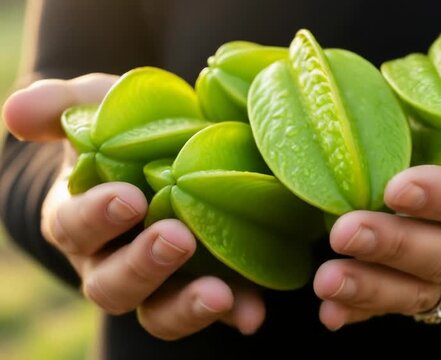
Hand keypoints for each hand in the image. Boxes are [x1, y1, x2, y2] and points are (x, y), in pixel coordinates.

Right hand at [2, 74, 264, 338]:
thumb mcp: (92, 106)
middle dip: (143, 266)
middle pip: (113, 285)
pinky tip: (252, 312)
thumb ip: (58, 106)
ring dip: (187, 305)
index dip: (96, 218)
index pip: (74, 229)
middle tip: (177, 237)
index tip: (128, 198)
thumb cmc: (121, 130)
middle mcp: (112, 262)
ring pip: (160, 312)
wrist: (167, 149)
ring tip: (219, 293)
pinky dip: (234, 312)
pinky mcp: (204, 284)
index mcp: (79, 222)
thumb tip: (17, 114)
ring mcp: (160, 282)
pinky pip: (215, 310)